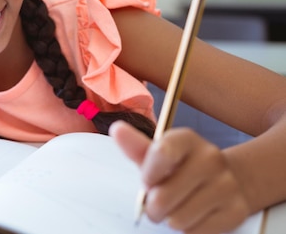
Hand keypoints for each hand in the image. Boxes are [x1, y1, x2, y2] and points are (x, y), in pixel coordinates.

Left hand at [110, 121, 250, 233]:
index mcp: (187, 139)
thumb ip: (136, 147)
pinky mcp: (236, 211)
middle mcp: (210, 158)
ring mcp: (226, 184)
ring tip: (176, 208)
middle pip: (163, 196)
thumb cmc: (183, 166)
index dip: (148, 175)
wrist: (229, 178)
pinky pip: (196, 232)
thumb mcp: (159, 153)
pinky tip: (194, 215)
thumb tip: (117, 129)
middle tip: (157, 202)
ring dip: (170, 219)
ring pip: (178, 219)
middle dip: (153, 206)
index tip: (147, 182)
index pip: (162, 153)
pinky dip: (189, 229)